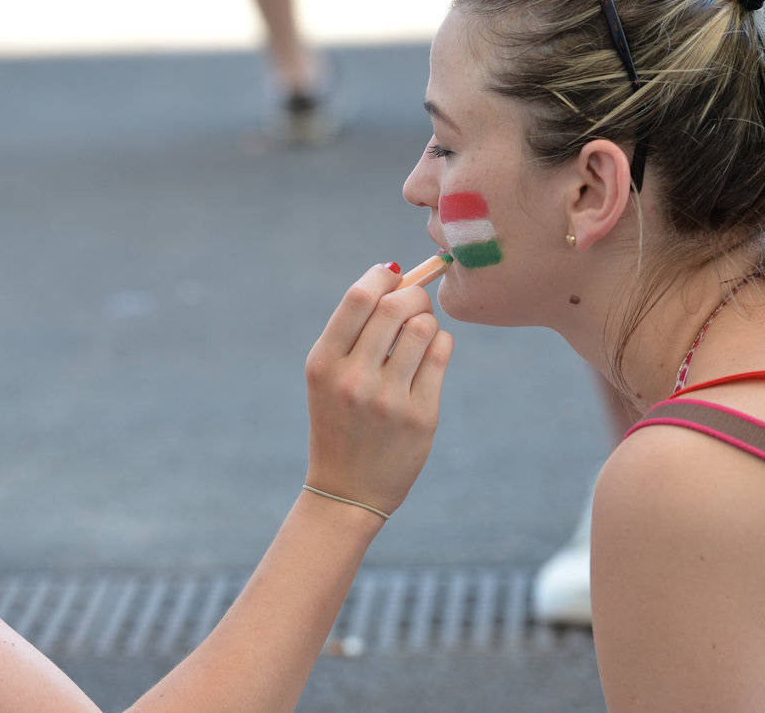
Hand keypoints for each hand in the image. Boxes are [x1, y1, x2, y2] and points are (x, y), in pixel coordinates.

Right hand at [304, 263, 453, 514]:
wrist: (347, 489)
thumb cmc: (340, 419)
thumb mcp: (327, 377)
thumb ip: (353, 331)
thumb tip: (394, 274)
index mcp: (322, 363)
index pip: (358, 298)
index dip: (381, 277)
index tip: (391, 276)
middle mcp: (353, 379)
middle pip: (395, 307)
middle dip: (412, 294)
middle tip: (415, 303)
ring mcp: (388, 400)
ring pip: (423, 328)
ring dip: (427, 321)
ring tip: (419, 334)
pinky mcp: (420, 416)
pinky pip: (441, 354)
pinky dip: (440, 343)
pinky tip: (430, 354)